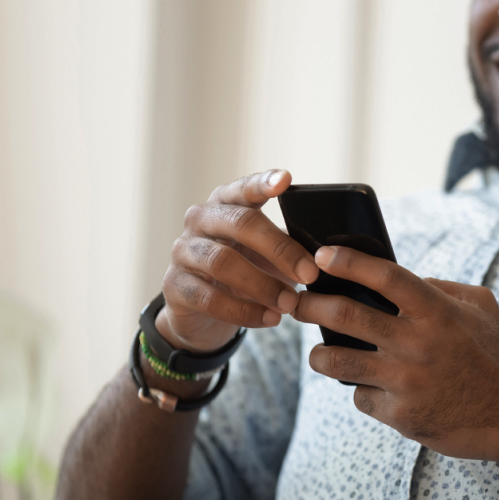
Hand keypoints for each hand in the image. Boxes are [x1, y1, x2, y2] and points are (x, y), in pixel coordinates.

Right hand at [157, 170, 319, 351]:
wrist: (202, 314)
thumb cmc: (243, 272)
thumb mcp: (264, 255)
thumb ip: (286, 248)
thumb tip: (324, 256)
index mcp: (225, 204)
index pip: (243, 188)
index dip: (262, 183)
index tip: (285, 180)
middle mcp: (200, 220)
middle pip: (239, 223)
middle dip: (280, 249)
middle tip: (310, 274)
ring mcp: (183, 251)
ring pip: (223, 263)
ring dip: (263, 285)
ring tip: (290, 304)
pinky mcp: (174, 286)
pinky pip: (211, 298)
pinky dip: (245, 312)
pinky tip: (270, 319)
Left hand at [292, 245, 498, 463]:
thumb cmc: (495, 356)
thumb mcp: (481, 307)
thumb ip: (441, 287)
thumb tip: (397, 280)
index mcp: (437, 312)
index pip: (385, 277)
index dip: (349, 263)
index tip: (321, 256)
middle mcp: (418, 344)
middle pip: (346, 316)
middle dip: (310, 305)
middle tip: (296, 301)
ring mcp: (406, 381)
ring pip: (337, 362)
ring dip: (319, 355)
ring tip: (318, 353)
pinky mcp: (400, 415)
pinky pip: (361, 396)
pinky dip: (361, 391)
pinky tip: (372, 388)